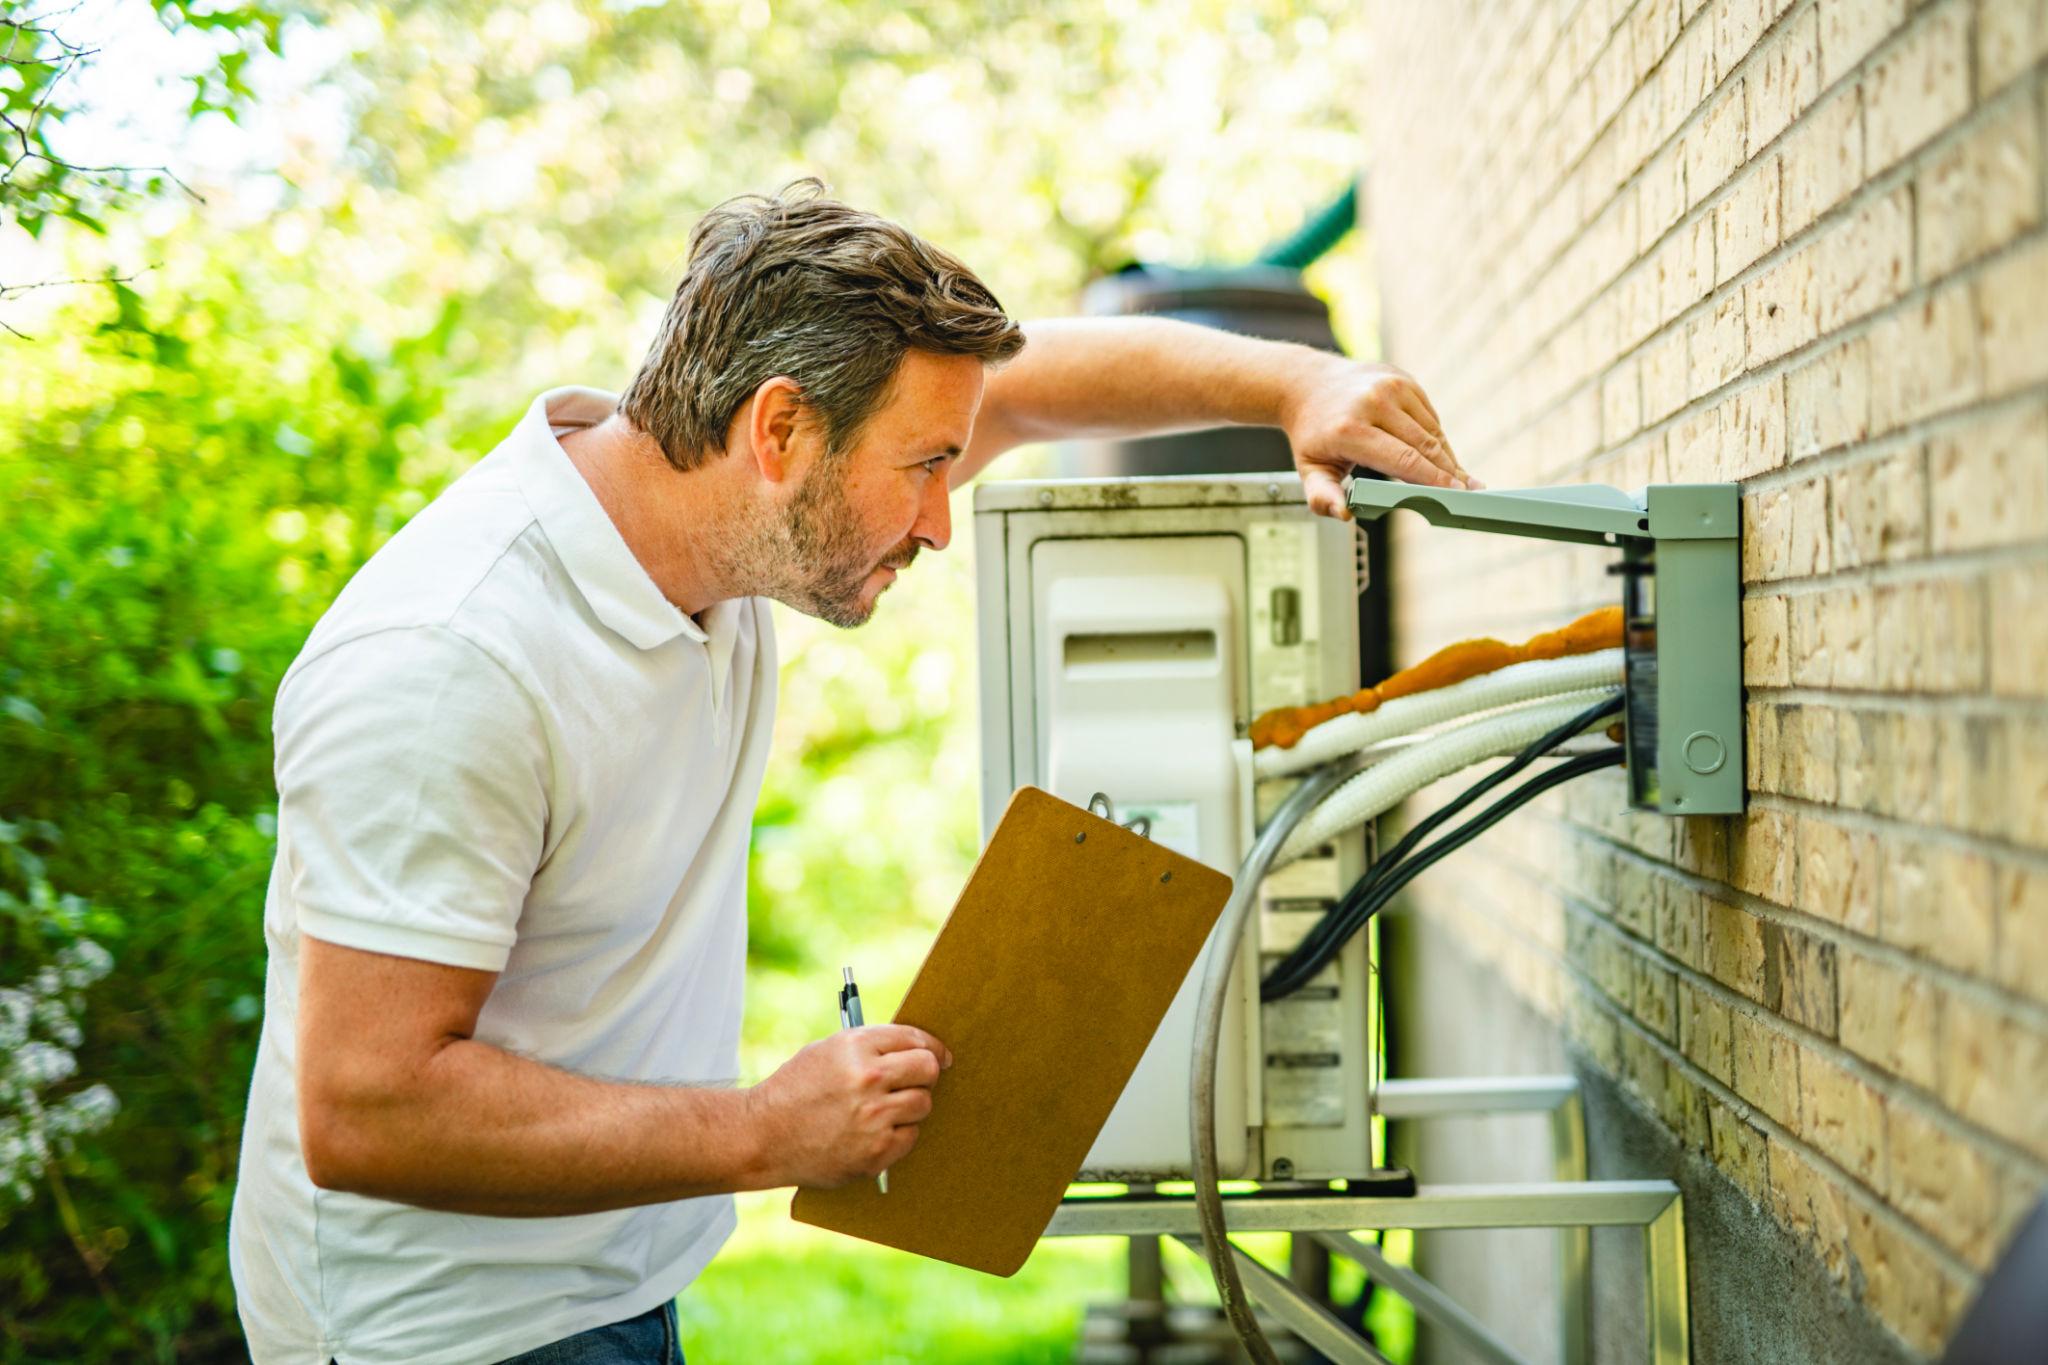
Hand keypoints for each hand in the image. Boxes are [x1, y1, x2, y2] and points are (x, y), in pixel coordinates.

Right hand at [744, 1024, 952, 1188]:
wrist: (763, 1135)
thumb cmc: (795, 1089)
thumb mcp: (826, 1051)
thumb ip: (869, 1047)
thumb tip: (914, 1047)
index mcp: (856, 1047)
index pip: (914, 1039)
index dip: (932, 1046)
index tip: (940, 1055)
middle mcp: (868, 1078)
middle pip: (927, 1069)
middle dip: (926, 1074)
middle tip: (918, 1081)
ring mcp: (874, 1117)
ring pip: (923, 1104)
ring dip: (911, 1106)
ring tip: (886, 1109)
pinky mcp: (876, 1152)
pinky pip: (910, 1136)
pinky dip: (898, 1134)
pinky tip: (876, 1132)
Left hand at [1281, 357, 1479, 518]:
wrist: (1307, 384)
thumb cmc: (1311, 433)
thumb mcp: (1309, 469)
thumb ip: (1323, 496)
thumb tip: (1345, 514)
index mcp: (1350, 429)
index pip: (1403, 459)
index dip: (1433, 479)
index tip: (1456, 494)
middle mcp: (1373, 402)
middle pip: (1424, 445)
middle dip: (1449, 472)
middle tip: (1470, 493)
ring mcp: (1391, 386)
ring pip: (1431, 430)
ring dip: (1446, 456)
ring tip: (1461, 479)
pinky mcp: (1403, 380)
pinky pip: (1428, 415)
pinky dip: (1436, 437)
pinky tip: (1441, 457)